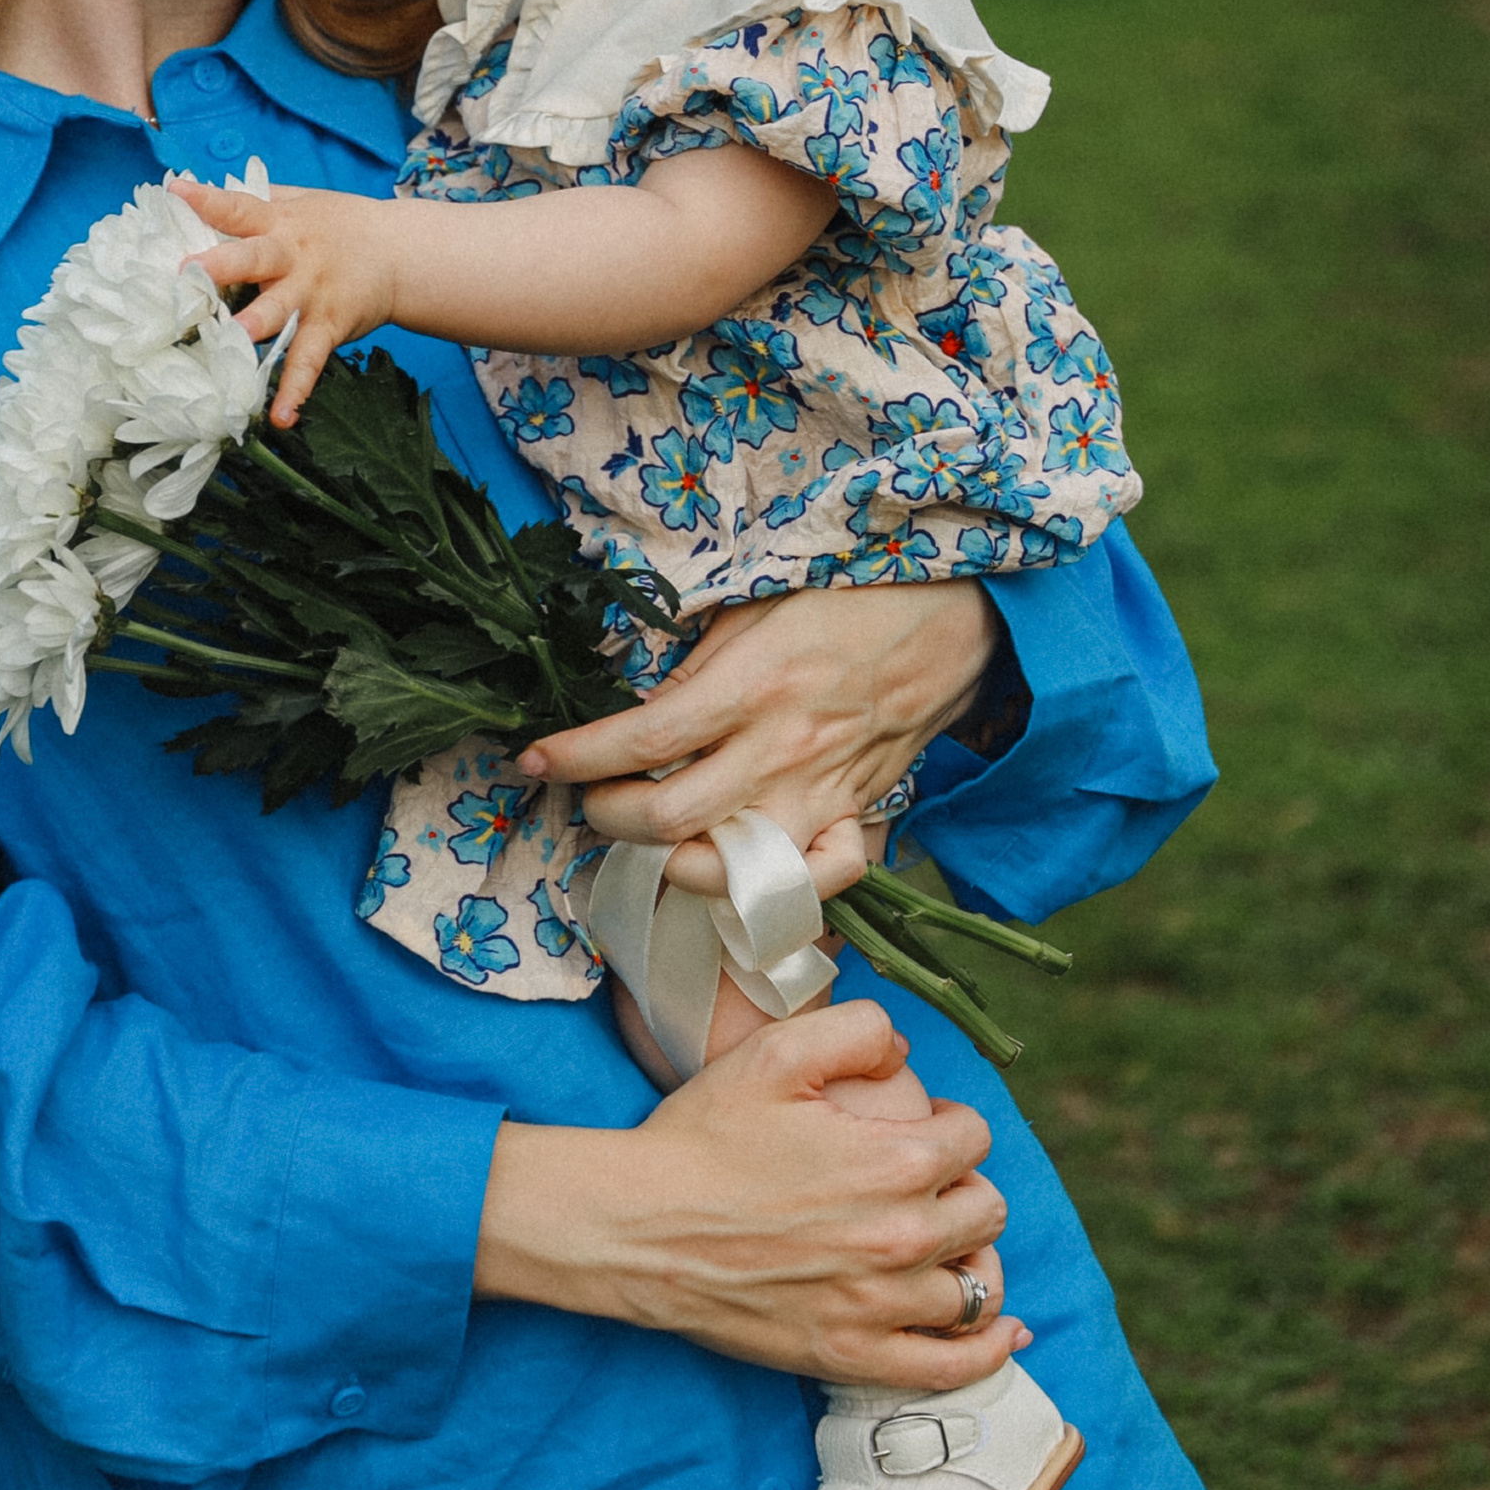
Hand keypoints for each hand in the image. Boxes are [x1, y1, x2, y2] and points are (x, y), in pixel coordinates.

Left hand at [175, 177, 398, 423]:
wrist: (400, 253)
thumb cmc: (338, 226)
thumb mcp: (300, 203)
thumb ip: (255, 200)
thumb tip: (197, 190)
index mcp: (278, 224)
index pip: (240, 208)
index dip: (209, 200)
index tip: (177, 191)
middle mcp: (292, 257)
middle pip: (254, 258)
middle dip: (222, 266)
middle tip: (188, 272)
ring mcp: (310, 294)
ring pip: (279, 311)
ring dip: (256, 326)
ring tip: (235, 338)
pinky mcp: (329, 327)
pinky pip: (309, 361)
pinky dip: (297, 389)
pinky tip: (281, 416)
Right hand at [474, 999, 1024, 1387]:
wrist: (638, 1226)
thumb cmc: (701, 1139)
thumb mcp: (773, 1053)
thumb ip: (857, 1030)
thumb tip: (904, 1047)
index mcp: (894, 1160)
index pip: (974, 1139)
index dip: (950, 1125)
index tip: (921, 1128)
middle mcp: (902, 1236)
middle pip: (987, 1210)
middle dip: (964, 1187)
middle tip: (924, 1182)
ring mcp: (879, 1304)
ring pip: (979, 1285)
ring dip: (972, 1258)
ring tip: (945, 1245)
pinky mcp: (851, 1354)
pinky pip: (949, 1367)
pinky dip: (987, 1351)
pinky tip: (1000, 1332)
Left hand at [513, 582, 1001, 894]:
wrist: (958, 619)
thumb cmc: (849, 598)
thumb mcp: (758, 605)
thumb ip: (697, 665)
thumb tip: (632, 711)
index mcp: (754, 683)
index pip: (641, 738)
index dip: (575, 757)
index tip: (532, 759)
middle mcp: (784, 748)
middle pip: (668, 816)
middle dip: (606, 816)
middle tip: (588, 799)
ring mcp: (823, 792)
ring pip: (728, 866)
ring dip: (667, 862)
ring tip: (643, 837)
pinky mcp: (855, 815)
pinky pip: (811, 882)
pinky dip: (767, 891)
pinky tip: (730, 871)